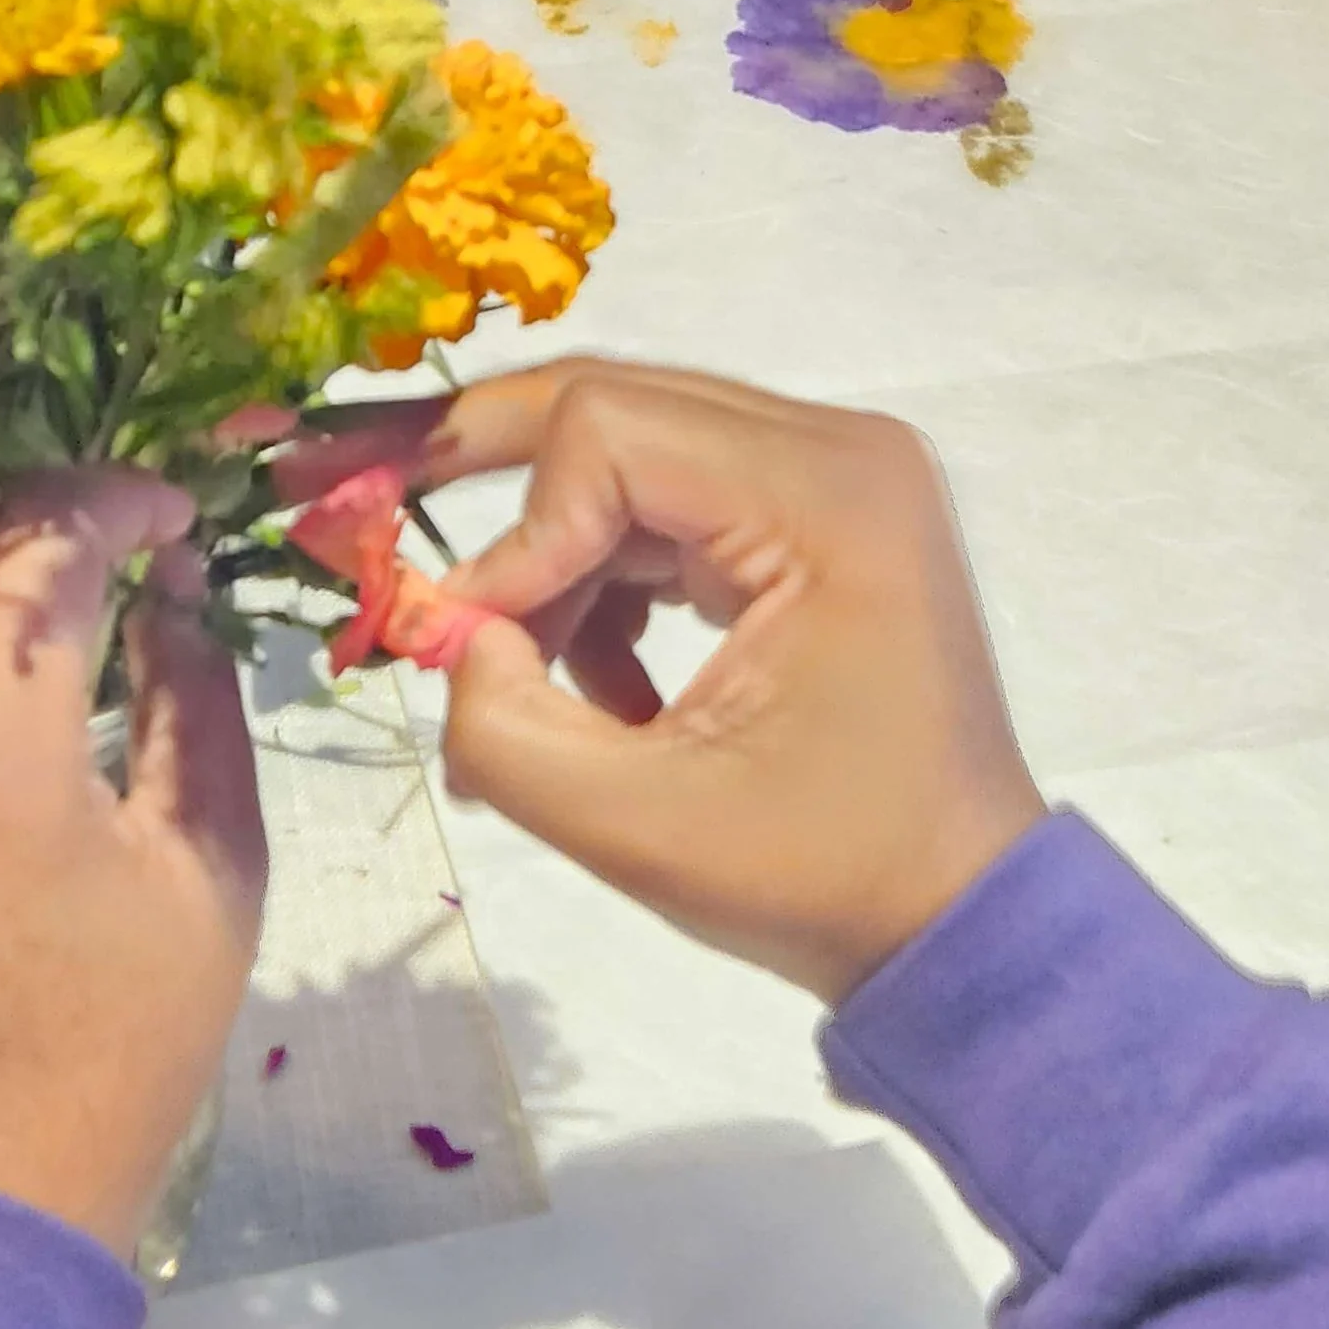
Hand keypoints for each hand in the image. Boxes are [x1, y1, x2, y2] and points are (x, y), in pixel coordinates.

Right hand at [425, 358, 1046, 1005]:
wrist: (957, 919)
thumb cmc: (824, 874)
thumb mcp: (640, 827)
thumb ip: (506, 729)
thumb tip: (451, 636)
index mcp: (826, 496)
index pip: (610, 431)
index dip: (519, 531)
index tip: (476, 648)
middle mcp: (838, 451)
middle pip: (617, 409)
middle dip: (498, 486)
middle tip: (371, 508)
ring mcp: (833, 478)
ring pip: (633, 458)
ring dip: (558, 562)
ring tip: (524, 683)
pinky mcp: (814, 520)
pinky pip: (670, 505)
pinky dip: (609, 583)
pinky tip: (603, 695)